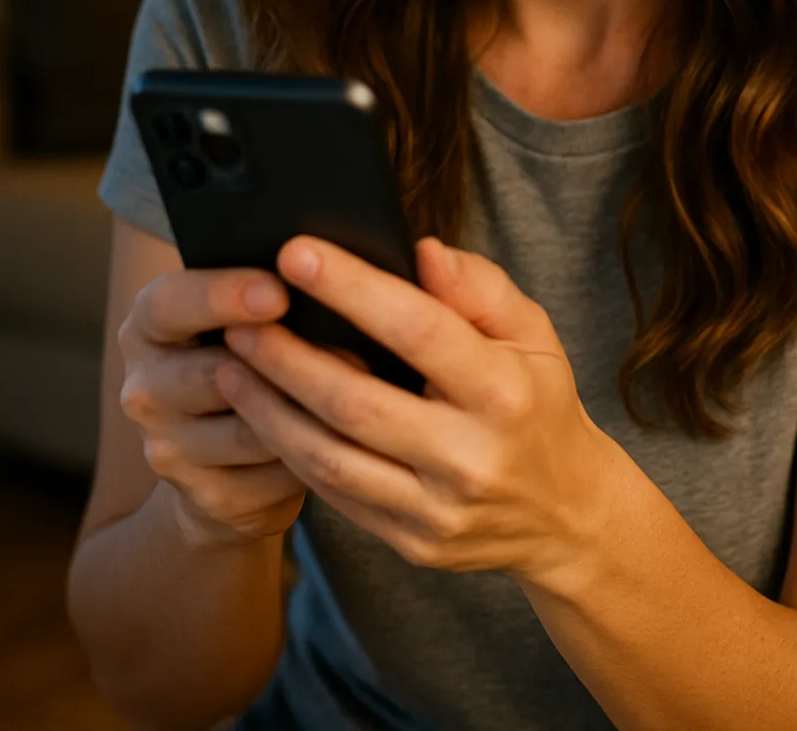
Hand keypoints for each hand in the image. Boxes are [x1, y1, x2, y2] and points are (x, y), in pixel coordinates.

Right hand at [118, 263, 354, 547]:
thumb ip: (268, 292)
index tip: (278, 292)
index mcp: (148, 326)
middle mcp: (146, 388)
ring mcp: (169, 450)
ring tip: (365, 390)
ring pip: (250, 430)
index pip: (170, 305)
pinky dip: (314, 454)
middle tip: (349, 345)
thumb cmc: (251, 355)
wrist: (224, 454)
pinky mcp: (208, 498)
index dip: (222, 296)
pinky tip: (347, 438)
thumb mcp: (242, 316)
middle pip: (211, 374)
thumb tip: (329, 269)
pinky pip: (273, 473)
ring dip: (310, 412)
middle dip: (282, 362)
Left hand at [216, 235, 621, 585]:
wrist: (567, 513)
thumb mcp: (533, 332)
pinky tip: (263, 414)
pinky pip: (335, 495)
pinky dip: (291, 451)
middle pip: (355, 402)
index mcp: (504, 391)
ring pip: (329, 459)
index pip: (419, 330)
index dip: (354, 289)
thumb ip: (479, 287)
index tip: (297, 252)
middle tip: (237, 318)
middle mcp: (471, 456)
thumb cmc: (537, 401)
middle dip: (286, 357)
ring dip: (269, 409)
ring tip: (229, 365)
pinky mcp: (412, 545)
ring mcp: (438, 510)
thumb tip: (422, 251)